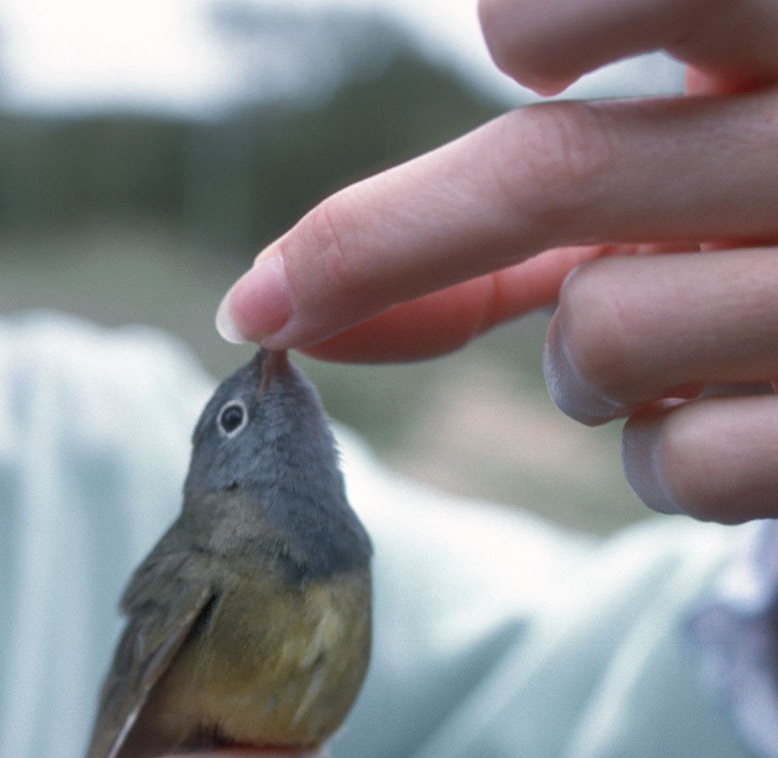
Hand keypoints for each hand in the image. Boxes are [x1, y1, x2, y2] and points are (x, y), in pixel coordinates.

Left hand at [215, 0, 777, 524]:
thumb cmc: (736, 231)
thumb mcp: (643, 186)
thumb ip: (479, 227)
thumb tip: (273, 307)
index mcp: (772, 42)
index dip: (557, 9)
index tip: (521, 48)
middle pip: (553, 174)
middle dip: (389, 246)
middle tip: (278, 300)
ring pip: (599, 340)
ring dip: (583, 372)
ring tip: (664, 350)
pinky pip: (678, 467)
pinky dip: (660, 462)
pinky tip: (723, 415)